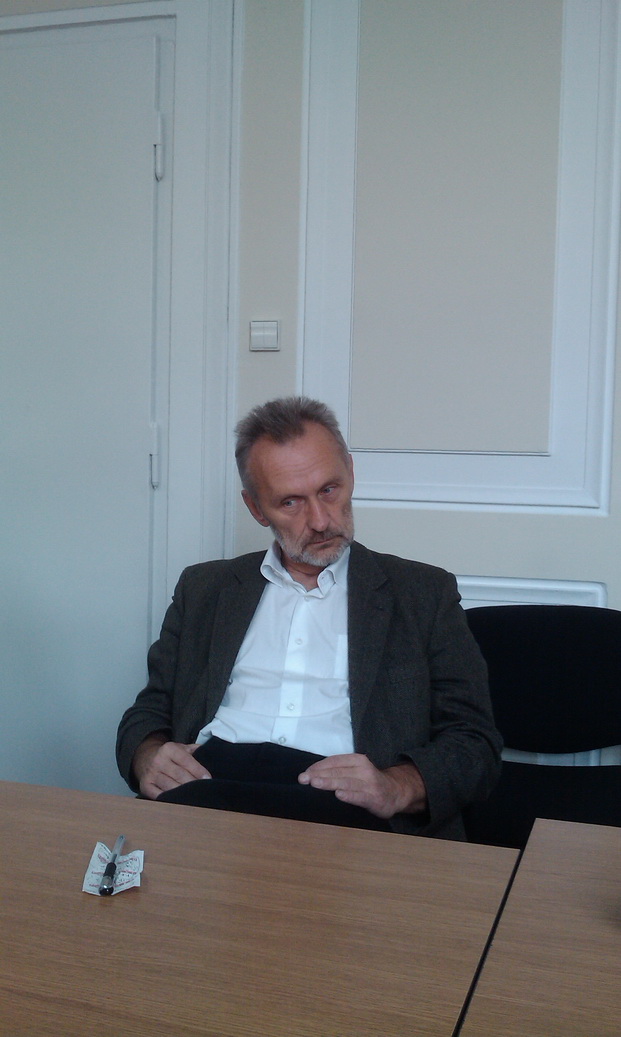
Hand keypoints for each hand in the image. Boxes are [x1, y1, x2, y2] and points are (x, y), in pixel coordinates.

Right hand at [132, 734, 210, 799]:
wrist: (145, 758)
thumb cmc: (169, 755)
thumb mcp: (180, 747)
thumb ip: (195, 750)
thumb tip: (209, 753)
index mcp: (169, 749)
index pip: (186, 761)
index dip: (198, 771)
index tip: (208, 778)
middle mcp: (158, 760)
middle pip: (180, 775)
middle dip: (193, 783)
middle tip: (204, 790)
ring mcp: (151, 774)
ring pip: (170, 787)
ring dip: (183, 793)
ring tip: (194, 797)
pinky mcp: (145, 786)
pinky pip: (159, 795)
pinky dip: (170, 799)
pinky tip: (179, 801)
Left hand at [297, 753, 426, 818]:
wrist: (395, 792)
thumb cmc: (369, 782)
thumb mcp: (355, 771)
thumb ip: (338, 771)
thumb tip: (312, 774)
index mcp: (357, 760)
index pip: (334, 761)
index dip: (318, 767)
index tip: (305, 773)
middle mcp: (363, 769)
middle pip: (337, 771)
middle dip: (319, 775)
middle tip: (304, 779)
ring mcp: (369, 784)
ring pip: (346, 782)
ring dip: (329, 783)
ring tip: (315, 783)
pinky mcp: (374, 798)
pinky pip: (359, 796)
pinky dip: (349, 795)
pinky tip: (339, 795)